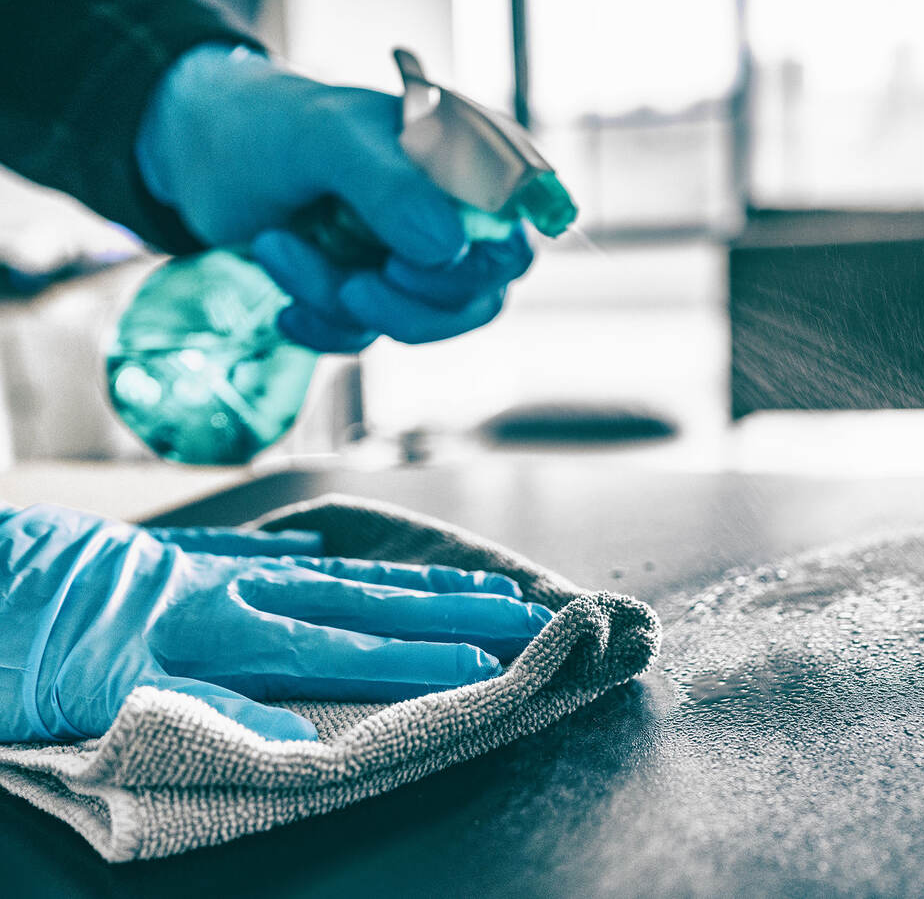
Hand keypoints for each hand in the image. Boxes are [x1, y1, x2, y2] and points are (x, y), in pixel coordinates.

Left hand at [0, 505, 551, 742]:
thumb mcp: (94, 697)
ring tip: (464, 581)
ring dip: (402, 582)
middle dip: (445, 611)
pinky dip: (302, 552)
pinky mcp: (178, 554)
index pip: (344, 651)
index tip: (488, 662)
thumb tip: (294, 733)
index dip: (421, 660)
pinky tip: (328, 547)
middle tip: (516, 610)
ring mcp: (210, 565)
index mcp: (218, 629)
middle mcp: (232, 589)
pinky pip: (260, 549)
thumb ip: (202, 708)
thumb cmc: (17, 644)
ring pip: (329, 573)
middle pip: (360, 603)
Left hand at [135, 44, 533, 351]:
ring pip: (419, 324)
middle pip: (478, 297)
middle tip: (350, 286)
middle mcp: (451, 217)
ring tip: (278, 247)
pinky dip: (322, 327)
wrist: (199, 154)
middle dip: (408, 306)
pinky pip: (367, 338)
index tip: (403, 266)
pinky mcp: (370, 296)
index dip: (477, 268)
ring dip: (342, 304)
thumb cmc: (270, 125)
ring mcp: (411, 263)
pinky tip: (284, 305)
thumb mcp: (327, 140)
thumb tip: (448, 248)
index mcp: (464, 164)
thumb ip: (390, 187)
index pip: (515, 235)